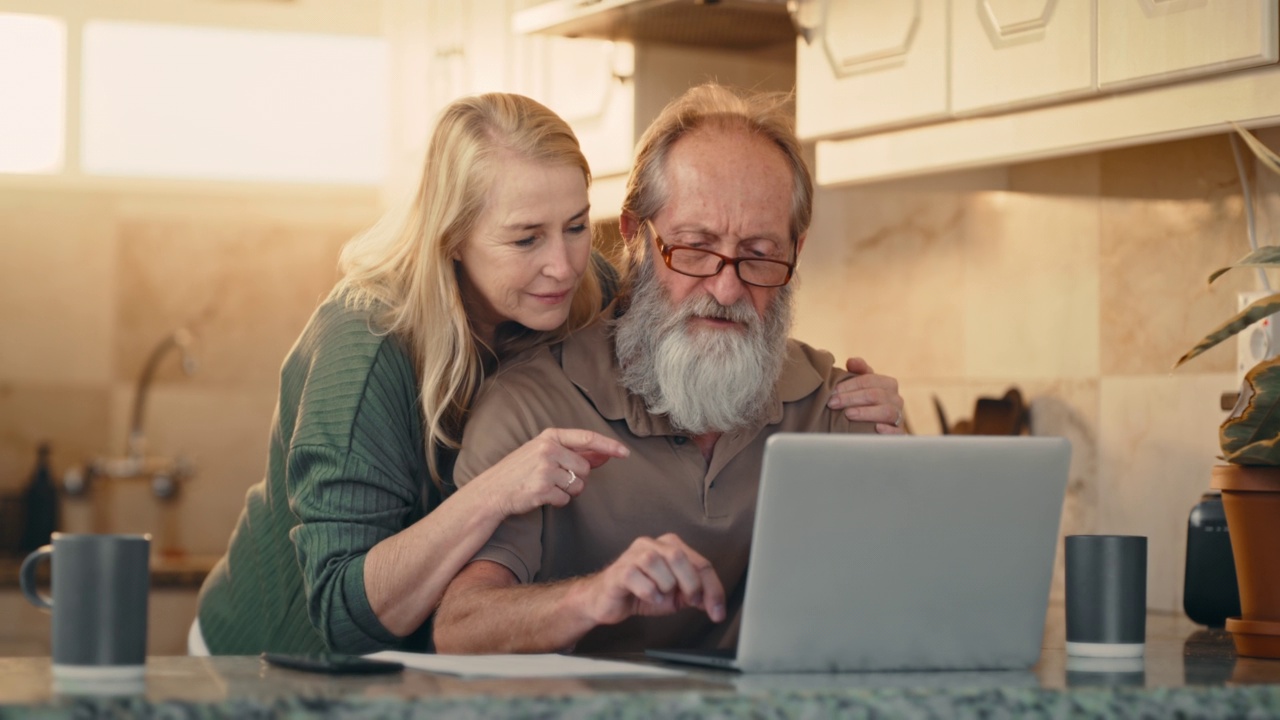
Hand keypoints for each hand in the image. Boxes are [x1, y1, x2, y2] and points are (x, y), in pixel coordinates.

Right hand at [474, 428, 628, 517]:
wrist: (493, 490)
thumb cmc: (522, 470)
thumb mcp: (545, 453)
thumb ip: (575, 453)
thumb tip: (604, 455)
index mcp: (550, 436)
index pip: (587, 438)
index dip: (609, 445)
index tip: (625, 452)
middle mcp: (548, 450)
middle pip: (585, 468)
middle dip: (578, 478)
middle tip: (557, 478)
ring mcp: (544, 469)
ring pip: (578, 486)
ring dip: (568, 491)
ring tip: (547, 486)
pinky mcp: (542, 489)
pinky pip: (566, 499)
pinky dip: (558, 501)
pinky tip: (542, 496)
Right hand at [586, 534, 725, 625]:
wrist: (607, 600)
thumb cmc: (641, 592)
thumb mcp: (674, 595)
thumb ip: (694, 594)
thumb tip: (714, 604)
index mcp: (670, 546)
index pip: (700, 563)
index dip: (713, 588)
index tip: (718, 611)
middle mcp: (652, 544)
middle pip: (680, 558)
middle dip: (691, 585)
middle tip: (690, 602)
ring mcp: (634, 555)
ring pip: (658, 564)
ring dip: (666, 587)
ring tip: (661, 596)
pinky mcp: (620, 570)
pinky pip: (639, 578)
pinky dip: (649, 593)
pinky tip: (649, 598)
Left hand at [829, 357, 905, 434]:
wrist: (880, 426)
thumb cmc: (867, 401)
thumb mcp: (864, 385)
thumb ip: (859, 370)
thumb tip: (851, 361)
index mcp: (888, 384)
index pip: (868, 380)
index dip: (848, 385)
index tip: (832, 392)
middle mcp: (896, 399)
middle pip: (875, 395)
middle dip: (851, 398)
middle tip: (832, 403)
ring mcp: (899, 417)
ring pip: (887, 411)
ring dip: (866, 412)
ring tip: (848, 414)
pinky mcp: (899, 434)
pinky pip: (897, 431)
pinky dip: (888, 430)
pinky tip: (876, 428)